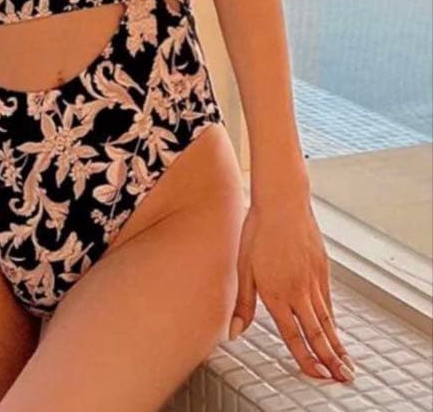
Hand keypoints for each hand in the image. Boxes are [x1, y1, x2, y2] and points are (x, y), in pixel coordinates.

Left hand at [228, 200, 355, 383]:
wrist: (283, 202)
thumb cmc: (258, 230)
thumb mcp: (243, 267)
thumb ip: (243, 304)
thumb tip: (234, 331)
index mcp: (277, 293)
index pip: (293, 335)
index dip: (305, 358)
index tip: (317, 375)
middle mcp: (298, 291)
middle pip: (317, 333)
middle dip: (330, 359)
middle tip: (343, 378)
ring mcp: (313, 280)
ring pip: (327, 319)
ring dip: (337, 344)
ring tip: (347, 363)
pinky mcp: (323, 268)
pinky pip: (329, 301)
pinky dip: (333, 319)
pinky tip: (335, 328)